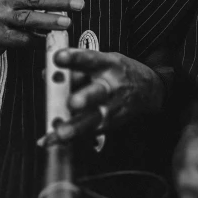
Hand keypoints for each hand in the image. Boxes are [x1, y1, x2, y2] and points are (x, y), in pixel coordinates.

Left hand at [48, 49, 165, 140]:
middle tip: (72, 103)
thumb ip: (76, 68)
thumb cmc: (118, 72)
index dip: (74, 58)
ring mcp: (113, 106)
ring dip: (77, 126)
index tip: (58, 57)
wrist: (149, 89)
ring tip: (61, 133)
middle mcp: (111, 85)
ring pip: (95, 117)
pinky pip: (89, 131)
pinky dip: (71, 138)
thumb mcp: (104, 61)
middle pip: (97, 92)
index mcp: (108, 64)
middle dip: (84, 98)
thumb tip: (48, 75)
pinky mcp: (111, 123)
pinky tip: (54, 140)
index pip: (90, 59)